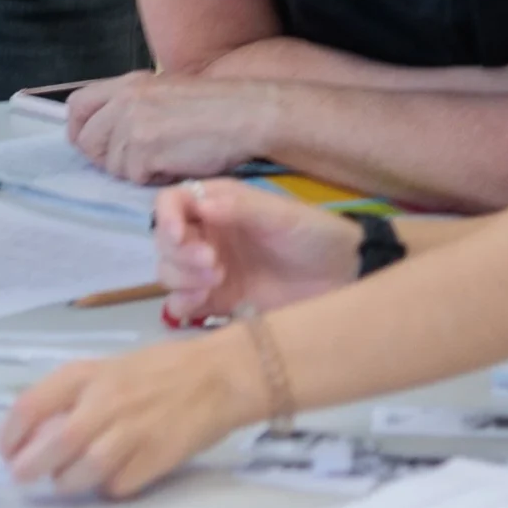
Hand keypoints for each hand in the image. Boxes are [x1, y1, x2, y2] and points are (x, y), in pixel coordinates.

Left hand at [0, 327, 260, 498]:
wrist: (218, 375)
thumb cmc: (160, 368)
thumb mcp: (109, 368)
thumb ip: (75, 395)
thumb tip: (36, 430)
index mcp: (88, 374)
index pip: (31, 405)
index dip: (10, 434)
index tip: (6, 450)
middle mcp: (104, 402)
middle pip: (52, 446)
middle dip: (29, 468)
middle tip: (23, 476)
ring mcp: (130, 433)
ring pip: (81, 473)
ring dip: (66, 482)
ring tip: (67, 479)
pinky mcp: (154, 460)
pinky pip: (116, 486)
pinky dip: (107, 488)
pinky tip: (111, 477)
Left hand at [66, 72, 274, 182]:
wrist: (247, 115)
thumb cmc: (214, 107)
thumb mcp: (164, 92)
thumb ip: (133, 106)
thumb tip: (109, 134)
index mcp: (128, 83)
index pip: (77, 106)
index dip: (80, 131)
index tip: (94, 147)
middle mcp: (124, 100)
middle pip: (87, 141)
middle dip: (106, 159)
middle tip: (136, 163)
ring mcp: (133, 124)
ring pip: (112, 165)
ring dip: (135, 170)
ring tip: (166, 159)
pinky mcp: (145, 150)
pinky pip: (135, 177)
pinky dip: (155, 178)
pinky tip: (176, 165)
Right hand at [154, 177, 356, 323]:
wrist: (342, 280)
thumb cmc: (314, 236)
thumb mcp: (281, 217)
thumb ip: (241, 209)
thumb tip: (200, 204)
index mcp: (219, 204)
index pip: (172, 202)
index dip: (167, 217)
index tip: (180, 236)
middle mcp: (208, 234)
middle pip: (165, 240)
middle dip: (180, 253)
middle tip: (213, 265)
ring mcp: (210, 270)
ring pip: (169, 271)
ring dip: (181, 278)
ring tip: (216, 282)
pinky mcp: (218, 302)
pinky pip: (181, 303)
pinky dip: (181, 304)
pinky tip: (201, 305)